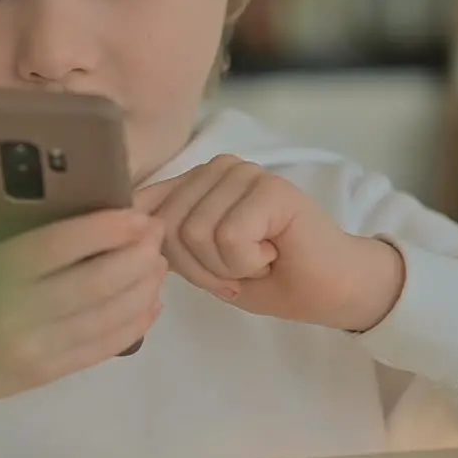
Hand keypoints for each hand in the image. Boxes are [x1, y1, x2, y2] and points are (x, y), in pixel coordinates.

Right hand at [0, 138, 166, 407]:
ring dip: (143, 288)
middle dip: (137, 256)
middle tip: (157, 229)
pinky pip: (103, 349)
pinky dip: (135, 324)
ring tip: (160, 259)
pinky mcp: (49, 373)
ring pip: (107, 317)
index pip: (58, 249)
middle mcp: (20, 315)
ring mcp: (38, 349)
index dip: (103, 230)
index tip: (135, 212)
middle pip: (95, 284)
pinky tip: (152, 301)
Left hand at [135, 155, 403, 331]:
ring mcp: (244, 173)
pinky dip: (248, 264)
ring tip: (259, 259)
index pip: (143, 211)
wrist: (332, 290)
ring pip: (195, 234)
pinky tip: (274, 254)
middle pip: (166, 229)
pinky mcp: (269, 187)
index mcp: (195, 181)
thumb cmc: (269, 277)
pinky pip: (229, 237)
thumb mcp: (203, 262)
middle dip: (200, 269)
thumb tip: (124, 223)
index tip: (209, 271)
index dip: (168, 256)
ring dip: (226, 268)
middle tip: (241, 268)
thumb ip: (167, 238)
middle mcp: (216, 167)